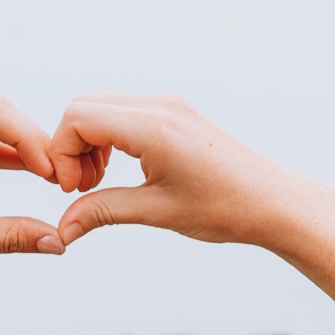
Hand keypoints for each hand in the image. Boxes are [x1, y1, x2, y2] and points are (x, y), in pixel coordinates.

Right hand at [49, 93, 311, 249]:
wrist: (273, 201)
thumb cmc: (224, 208)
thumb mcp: (156, 212)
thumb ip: (102, 212)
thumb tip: (62, 229)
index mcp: (152, 127)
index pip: (77, 118)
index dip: (61, 154)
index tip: (71, 191)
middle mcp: (158, 106)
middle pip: (83, 107)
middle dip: (70, 147)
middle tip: (81, 189)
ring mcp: (168, 105)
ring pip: (100, 108)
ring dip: (88, 144)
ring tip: (98, 184)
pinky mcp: (175, 112)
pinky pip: (123, 113)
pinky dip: (108, 139)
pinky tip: (118, 172)